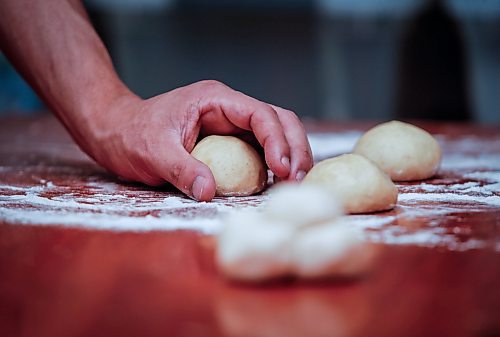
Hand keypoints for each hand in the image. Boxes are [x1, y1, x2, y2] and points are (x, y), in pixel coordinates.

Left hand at [82, 80, 312, 200]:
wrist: (114, 132)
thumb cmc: (129, 135)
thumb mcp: (152, 152)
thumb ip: (182, 170)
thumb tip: (210, 193)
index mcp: (215, 100)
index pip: (260, 114)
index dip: (278, 140)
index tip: (283, 169)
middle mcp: (228, 109)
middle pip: (278, 119)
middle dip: (294, 147)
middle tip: (299, 180)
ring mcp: (230, 125)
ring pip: (275, 134)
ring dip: (290, 156)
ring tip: (294, 184)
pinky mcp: (228, 142)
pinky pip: (260, 150)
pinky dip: (274, 165)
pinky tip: (275, 184)